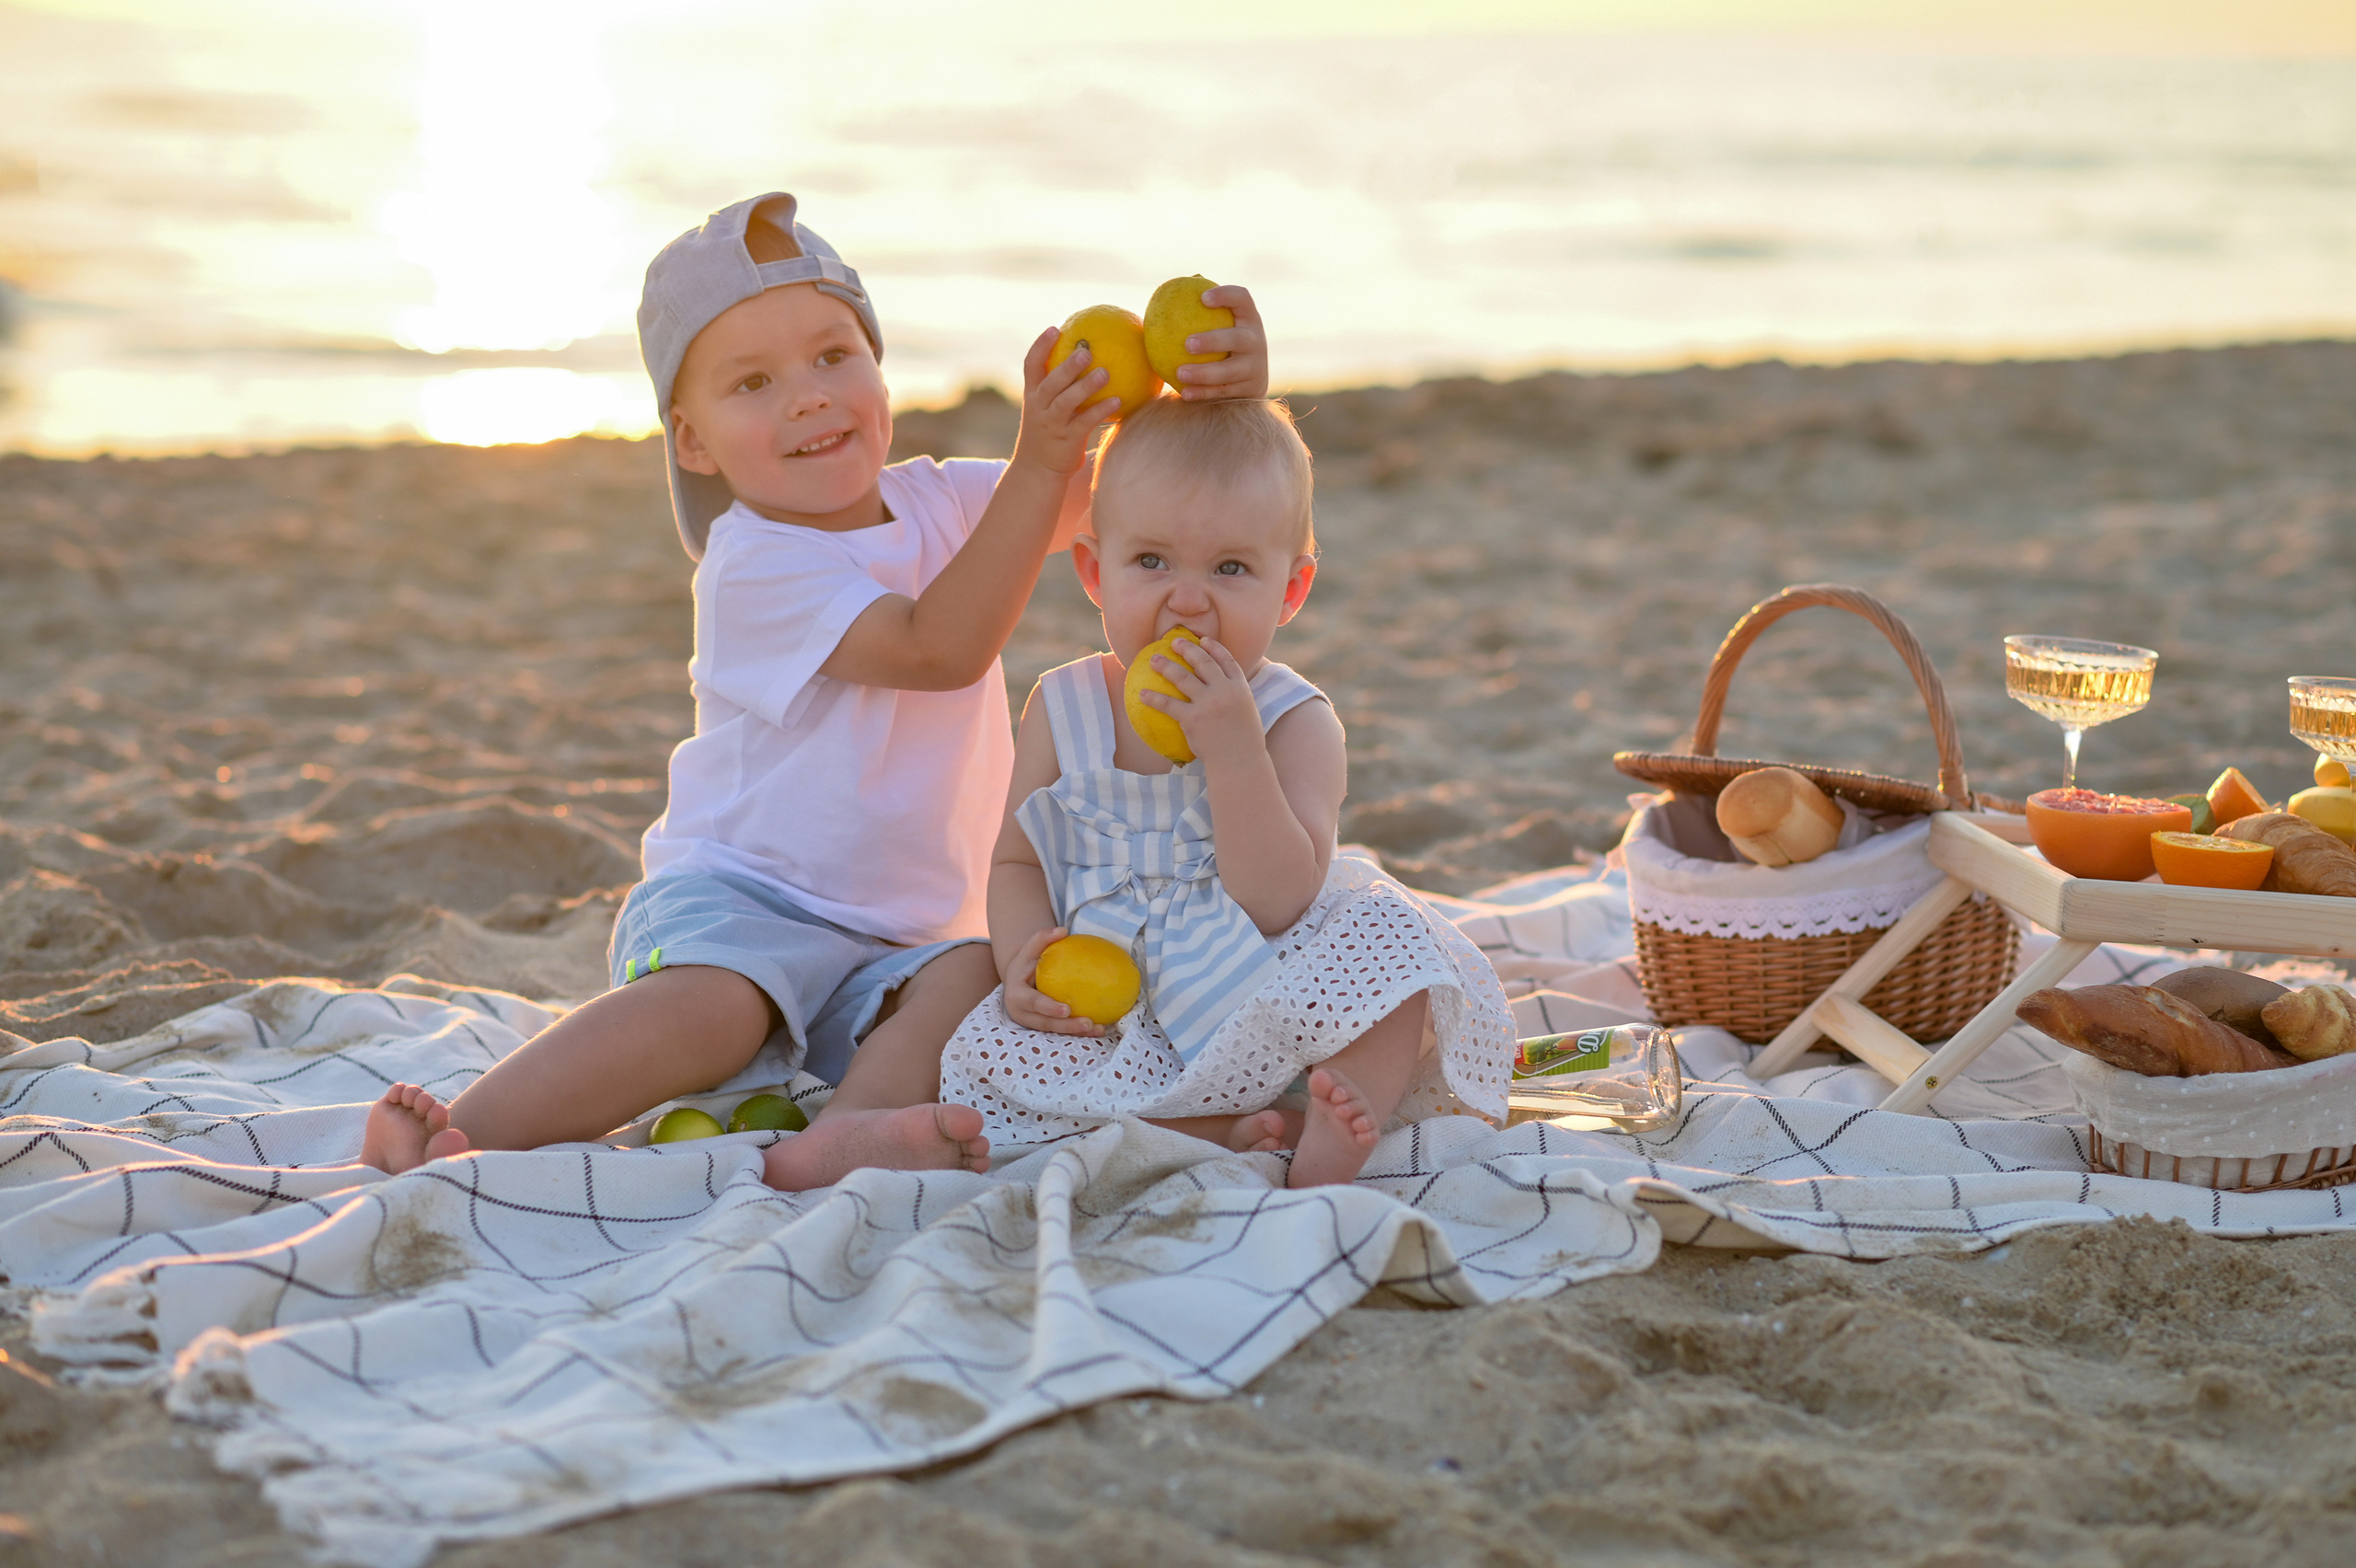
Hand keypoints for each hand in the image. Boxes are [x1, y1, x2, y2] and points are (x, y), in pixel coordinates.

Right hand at [1001, 925, 1102, 1036]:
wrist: (1018, 979)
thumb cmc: (1026, 962)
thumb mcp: (1029, 949)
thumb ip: (1042, 938)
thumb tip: (1063, 929)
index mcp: (1016, 996)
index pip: (1033, 1003)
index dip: (1049, 1008)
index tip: (1067, 1009)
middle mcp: (1023, 1014)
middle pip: (1046, 1024)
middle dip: (1067, 1026)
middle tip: (1088, 1022)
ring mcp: (1033, 1024)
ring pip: (1055, 1032)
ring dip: (1077, 1032)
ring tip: (1099, 1029)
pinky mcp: (1044, 1028)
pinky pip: (1062, 1033)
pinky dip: (1080, 1032)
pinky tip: (1100, 1029)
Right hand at [1011, 326, 1122, 477]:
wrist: (1037, 470)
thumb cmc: (1050, 432)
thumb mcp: (1048, 408)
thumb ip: (1062, 387)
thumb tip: (1092, 359)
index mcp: (1032, 395)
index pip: (1031, 365)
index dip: (1041, 346)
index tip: (1055, 328)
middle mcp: (1038, 407)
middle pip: (1050, 382)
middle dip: (1066, 366)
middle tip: (1085, 350)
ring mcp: (1051, 424)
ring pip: (1065, 402)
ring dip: (1084, 387)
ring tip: (1105, 373)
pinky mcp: (1066, 440)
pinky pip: (1084, 423)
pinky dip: (1100, 411)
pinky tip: (1118, 401)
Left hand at [1135, 636, 1263, 766]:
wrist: (1239, 760)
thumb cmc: (1243, 739)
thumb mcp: (1246, 710)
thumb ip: (1233, 695)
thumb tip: (1218, 687)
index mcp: (1240, 687)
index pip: (1226, 659)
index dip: (1213, 647)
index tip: (1203, 640)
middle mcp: (1224, 691)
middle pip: (1203, 662)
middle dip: (1187, 648)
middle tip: (1173, 642)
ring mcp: (1208, 704)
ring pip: (1182, 677)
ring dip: (1166, 666)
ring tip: (1154, 660)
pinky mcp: (1193, 719)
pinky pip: (1169, 704)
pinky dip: (1154, 698)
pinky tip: (1142, 694)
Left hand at [1173, 284, 1267, 400]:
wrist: (1251, 379)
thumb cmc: (1224, 344)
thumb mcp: (1221, 324)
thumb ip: (1199, 309)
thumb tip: (1167, 291)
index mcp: (1249, 318)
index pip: (1242, 299)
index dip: (1225, 295)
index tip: (1202, 298)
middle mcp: (1256, 341)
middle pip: (1237, 339)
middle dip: (1213, 341)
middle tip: (1187, 344)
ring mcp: (1256, 367)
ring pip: (1230, 371)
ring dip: (1204, 373)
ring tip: (1180, 372)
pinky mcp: (1251, 390)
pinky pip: (1224, 392)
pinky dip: (1204, 393)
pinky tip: (1184, 393)